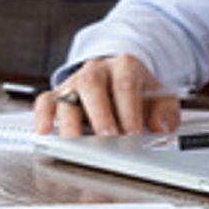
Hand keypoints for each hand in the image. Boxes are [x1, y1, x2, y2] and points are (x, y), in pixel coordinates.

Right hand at [35, 54, 179, 135]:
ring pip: (67, 95)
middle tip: (108, 137)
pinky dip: (43, 116)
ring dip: (70, 120)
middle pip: (92, 85)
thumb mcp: (162, 98)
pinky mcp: (59, 96)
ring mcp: (75, 82)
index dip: (129, 110)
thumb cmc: (141, 93)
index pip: (125, 84)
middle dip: (100, 114)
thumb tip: (159, 127)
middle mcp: (97, 70)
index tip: (134, 133)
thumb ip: (166, 113)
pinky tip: (45, 132)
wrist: (124, 79)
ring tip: (75, 142)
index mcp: (125, 66)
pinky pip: (45, 101)